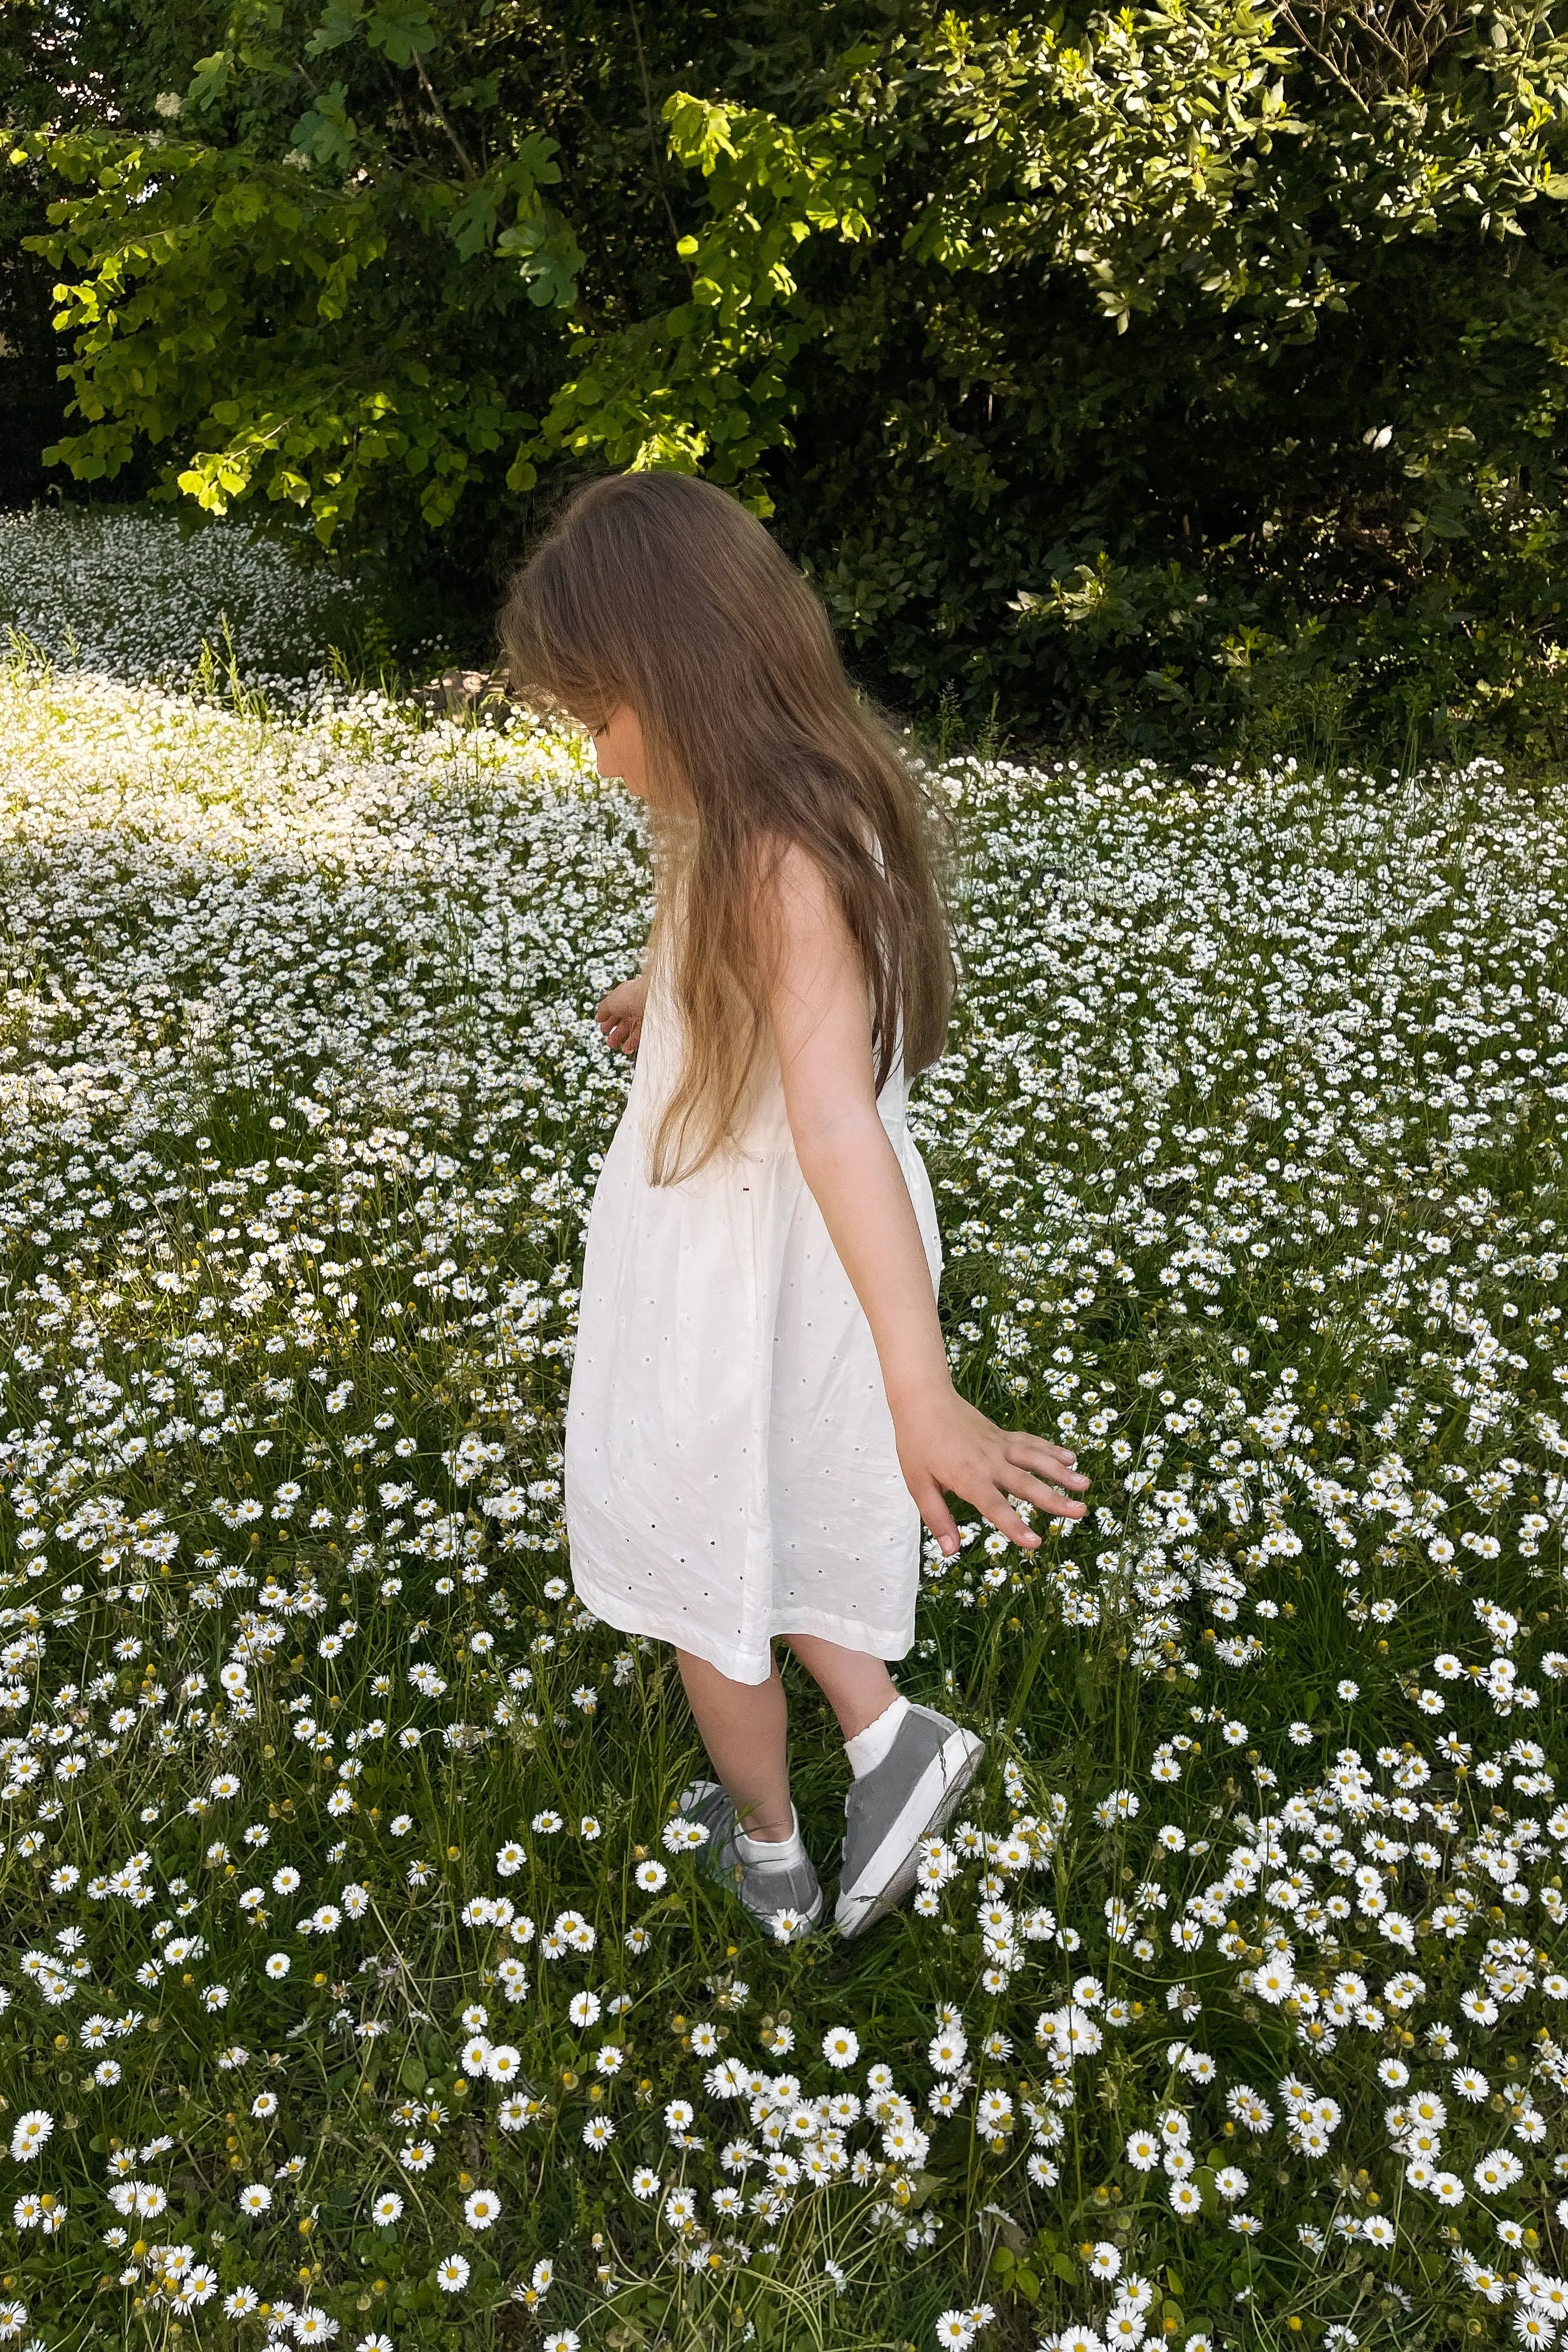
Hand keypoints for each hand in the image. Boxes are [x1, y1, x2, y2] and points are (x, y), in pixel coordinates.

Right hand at [595, 971, 647, 1054]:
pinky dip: (632, 1043)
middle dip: (615, 1032)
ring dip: (622, 1039)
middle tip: (609, 1041)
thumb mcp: (611, 1002)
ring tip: (614, 1046)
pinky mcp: (653, 1026)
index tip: (603, 1028)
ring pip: (632, 1030)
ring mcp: (646, 1016)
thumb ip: (603, 1010)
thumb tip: (597, 1018)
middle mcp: (637, 1005)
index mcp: (627, 996)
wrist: (654, 1000)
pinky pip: (642, 1036)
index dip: (608, 1019)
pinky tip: (626, 1048)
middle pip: (624, 1021)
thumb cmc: (633, 996)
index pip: (617, 1009)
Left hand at [891, 1383, 1089, 1557]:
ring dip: (1061, 1472)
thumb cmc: (917, 1443)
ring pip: (1035, 1460)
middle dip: (1054, 1499)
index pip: (995, 1506)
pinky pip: (1030, 1443)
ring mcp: (999, 1446)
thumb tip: (950, 1551)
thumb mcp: (918, 1484)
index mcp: (968, 1477)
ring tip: (1085, 1485)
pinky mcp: (1002, 1436)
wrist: (923, 1398)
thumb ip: (937, 1517)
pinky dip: (1051, 1450)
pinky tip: (1071, 1458)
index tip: (1036, 1542)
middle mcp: (989, 1462)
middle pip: (1026, 1483)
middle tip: (1080, 1512)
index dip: (1014, 1526)